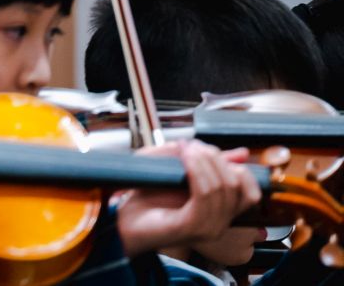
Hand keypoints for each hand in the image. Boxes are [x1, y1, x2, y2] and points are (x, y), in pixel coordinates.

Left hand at [115, 142, 260, 256]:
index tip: (208, 149)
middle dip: (215, 158)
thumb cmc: (149, 198)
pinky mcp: (190, 227)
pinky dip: (197, 172)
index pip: (250, 192)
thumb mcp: (180, 173)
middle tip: (193, 146)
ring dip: (204, 161)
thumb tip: (242, 152)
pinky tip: (185, 160)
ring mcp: (207, 228)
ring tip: (187, 149)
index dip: (236, 166)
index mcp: (220, 213)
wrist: (122, 220)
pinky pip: (204, 196)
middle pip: (235, 185)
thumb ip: (208, 163)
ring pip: (221, 188)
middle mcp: (219, 224)